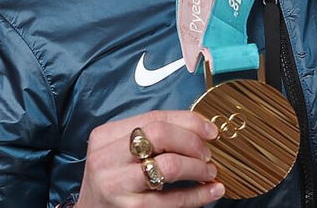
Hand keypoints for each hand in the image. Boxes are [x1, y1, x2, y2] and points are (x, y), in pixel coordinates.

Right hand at [77, 110, 223, 205]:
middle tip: (207, 154)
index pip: (155, 117)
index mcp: (106, 136)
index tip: (210, 130)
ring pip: (170, 165)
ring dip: (198, 168)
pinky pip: (172, 199)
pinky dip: (198, 195)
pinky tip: (210, 192)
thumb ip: (151, 138)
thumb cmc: (112, 182)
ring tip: (209, 173)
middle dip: (193, 143)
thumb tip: (199, 130)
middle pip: (162, 135)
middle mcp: (106, 157)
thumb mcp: (121, 153)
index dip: (189, 121)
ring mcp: (116, 184)